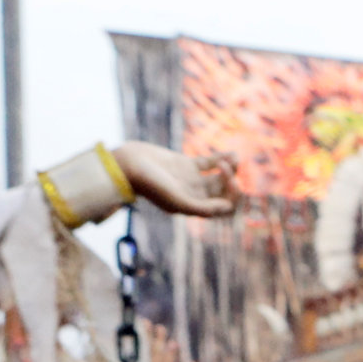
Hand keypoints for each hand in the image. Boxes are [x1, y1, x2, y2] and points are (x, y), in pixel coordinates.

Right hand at [114, 142, 237, 219]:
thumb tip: (226, 208)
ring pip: (219, 176)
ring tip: (236, 158)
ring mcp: (191, 179)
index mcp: (194, 206)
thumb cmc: (149, 184)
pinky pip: (211, 163)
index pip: (224, 207)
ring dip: (231, 168)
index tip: (230, 182)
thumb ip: (202, 208)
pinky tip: (233, 153)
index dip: (233, 196)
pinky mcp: (186, 164)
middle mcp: (194, 195)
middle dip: (231, 179)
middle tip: (227, 167)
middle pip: (223, 191)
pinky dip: (222, 158)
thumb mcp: (176, 200)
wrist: (127, 165)